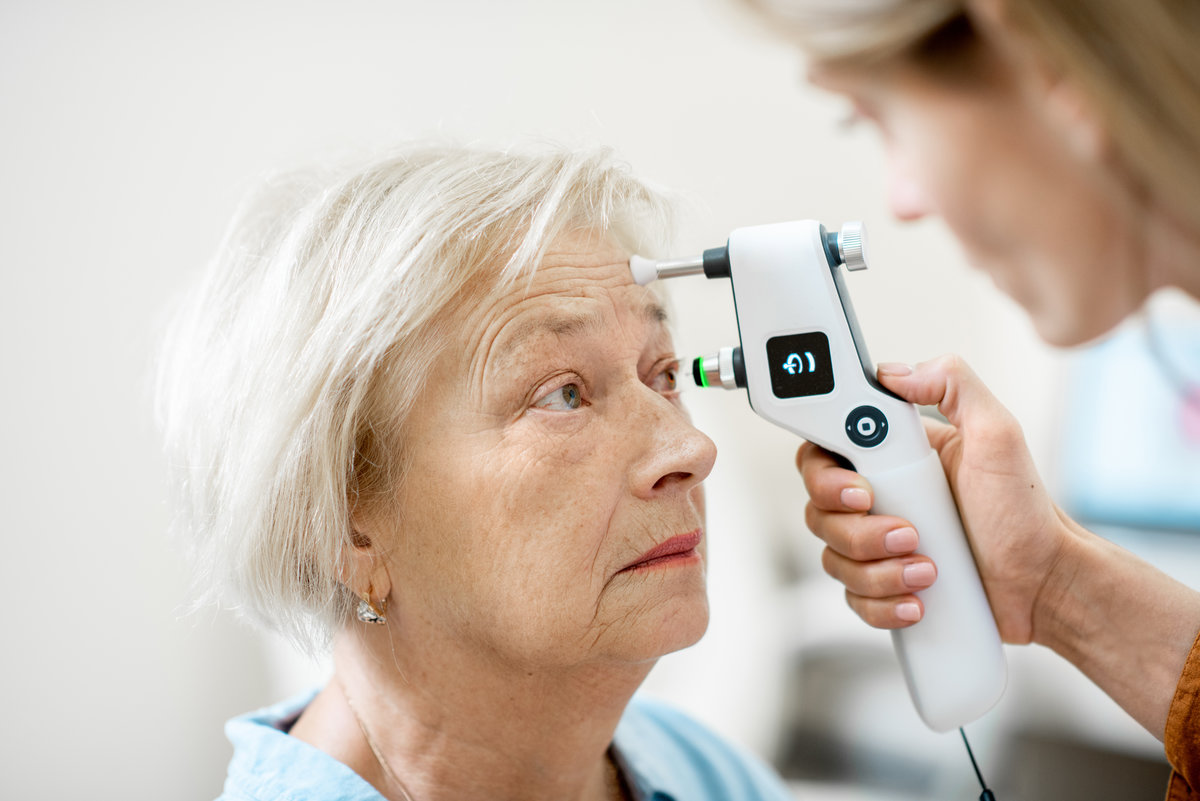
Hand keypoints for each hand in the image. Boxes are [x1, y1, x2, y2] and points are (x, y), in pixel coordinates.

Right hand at [798, 355, 1071, 644]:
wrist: (1045, 585)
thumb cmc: (1026, 512)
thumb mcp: (998, 433)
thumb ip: (954, 384)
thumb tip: (896, 373)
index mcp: (890, 456)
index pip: (823, 453)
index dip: (825, 474)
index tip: (861, 490)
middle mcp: (877, 496)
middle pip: (818, 510)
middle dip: (857, 530)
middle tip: (908, 532)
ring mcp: (877, 544)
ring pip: (833, 557)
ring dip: (876, 570)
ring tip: (927, 570)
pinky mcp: (884, 584)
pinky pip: (852, 597)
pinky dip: (881, 602)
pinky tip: (917, 600)